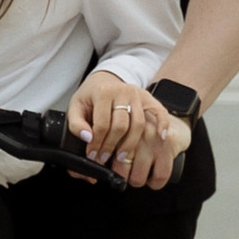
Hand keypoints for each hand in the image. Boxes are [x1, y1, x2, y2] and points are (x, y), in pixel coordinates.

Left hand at [65, 69, 181, 188]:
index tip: (93, 155)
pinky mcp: (148, 98)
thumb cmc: (90, 96)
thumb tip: (87, 137)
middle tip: (104, 158)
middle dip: (111, 146)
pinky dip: (162, 124)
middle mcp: (123, 91)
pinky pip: (159, 112)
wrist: (104, 80)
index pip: (102, 124)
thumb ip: (76, 123)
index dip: (97, 143)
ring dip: (130, 144)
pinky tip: (160, 137)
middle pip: (121, 126)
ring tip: (121, 157)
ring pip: (138, 124)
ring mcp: (138, 94)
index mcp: (103, 92)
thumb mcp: (76, 107)